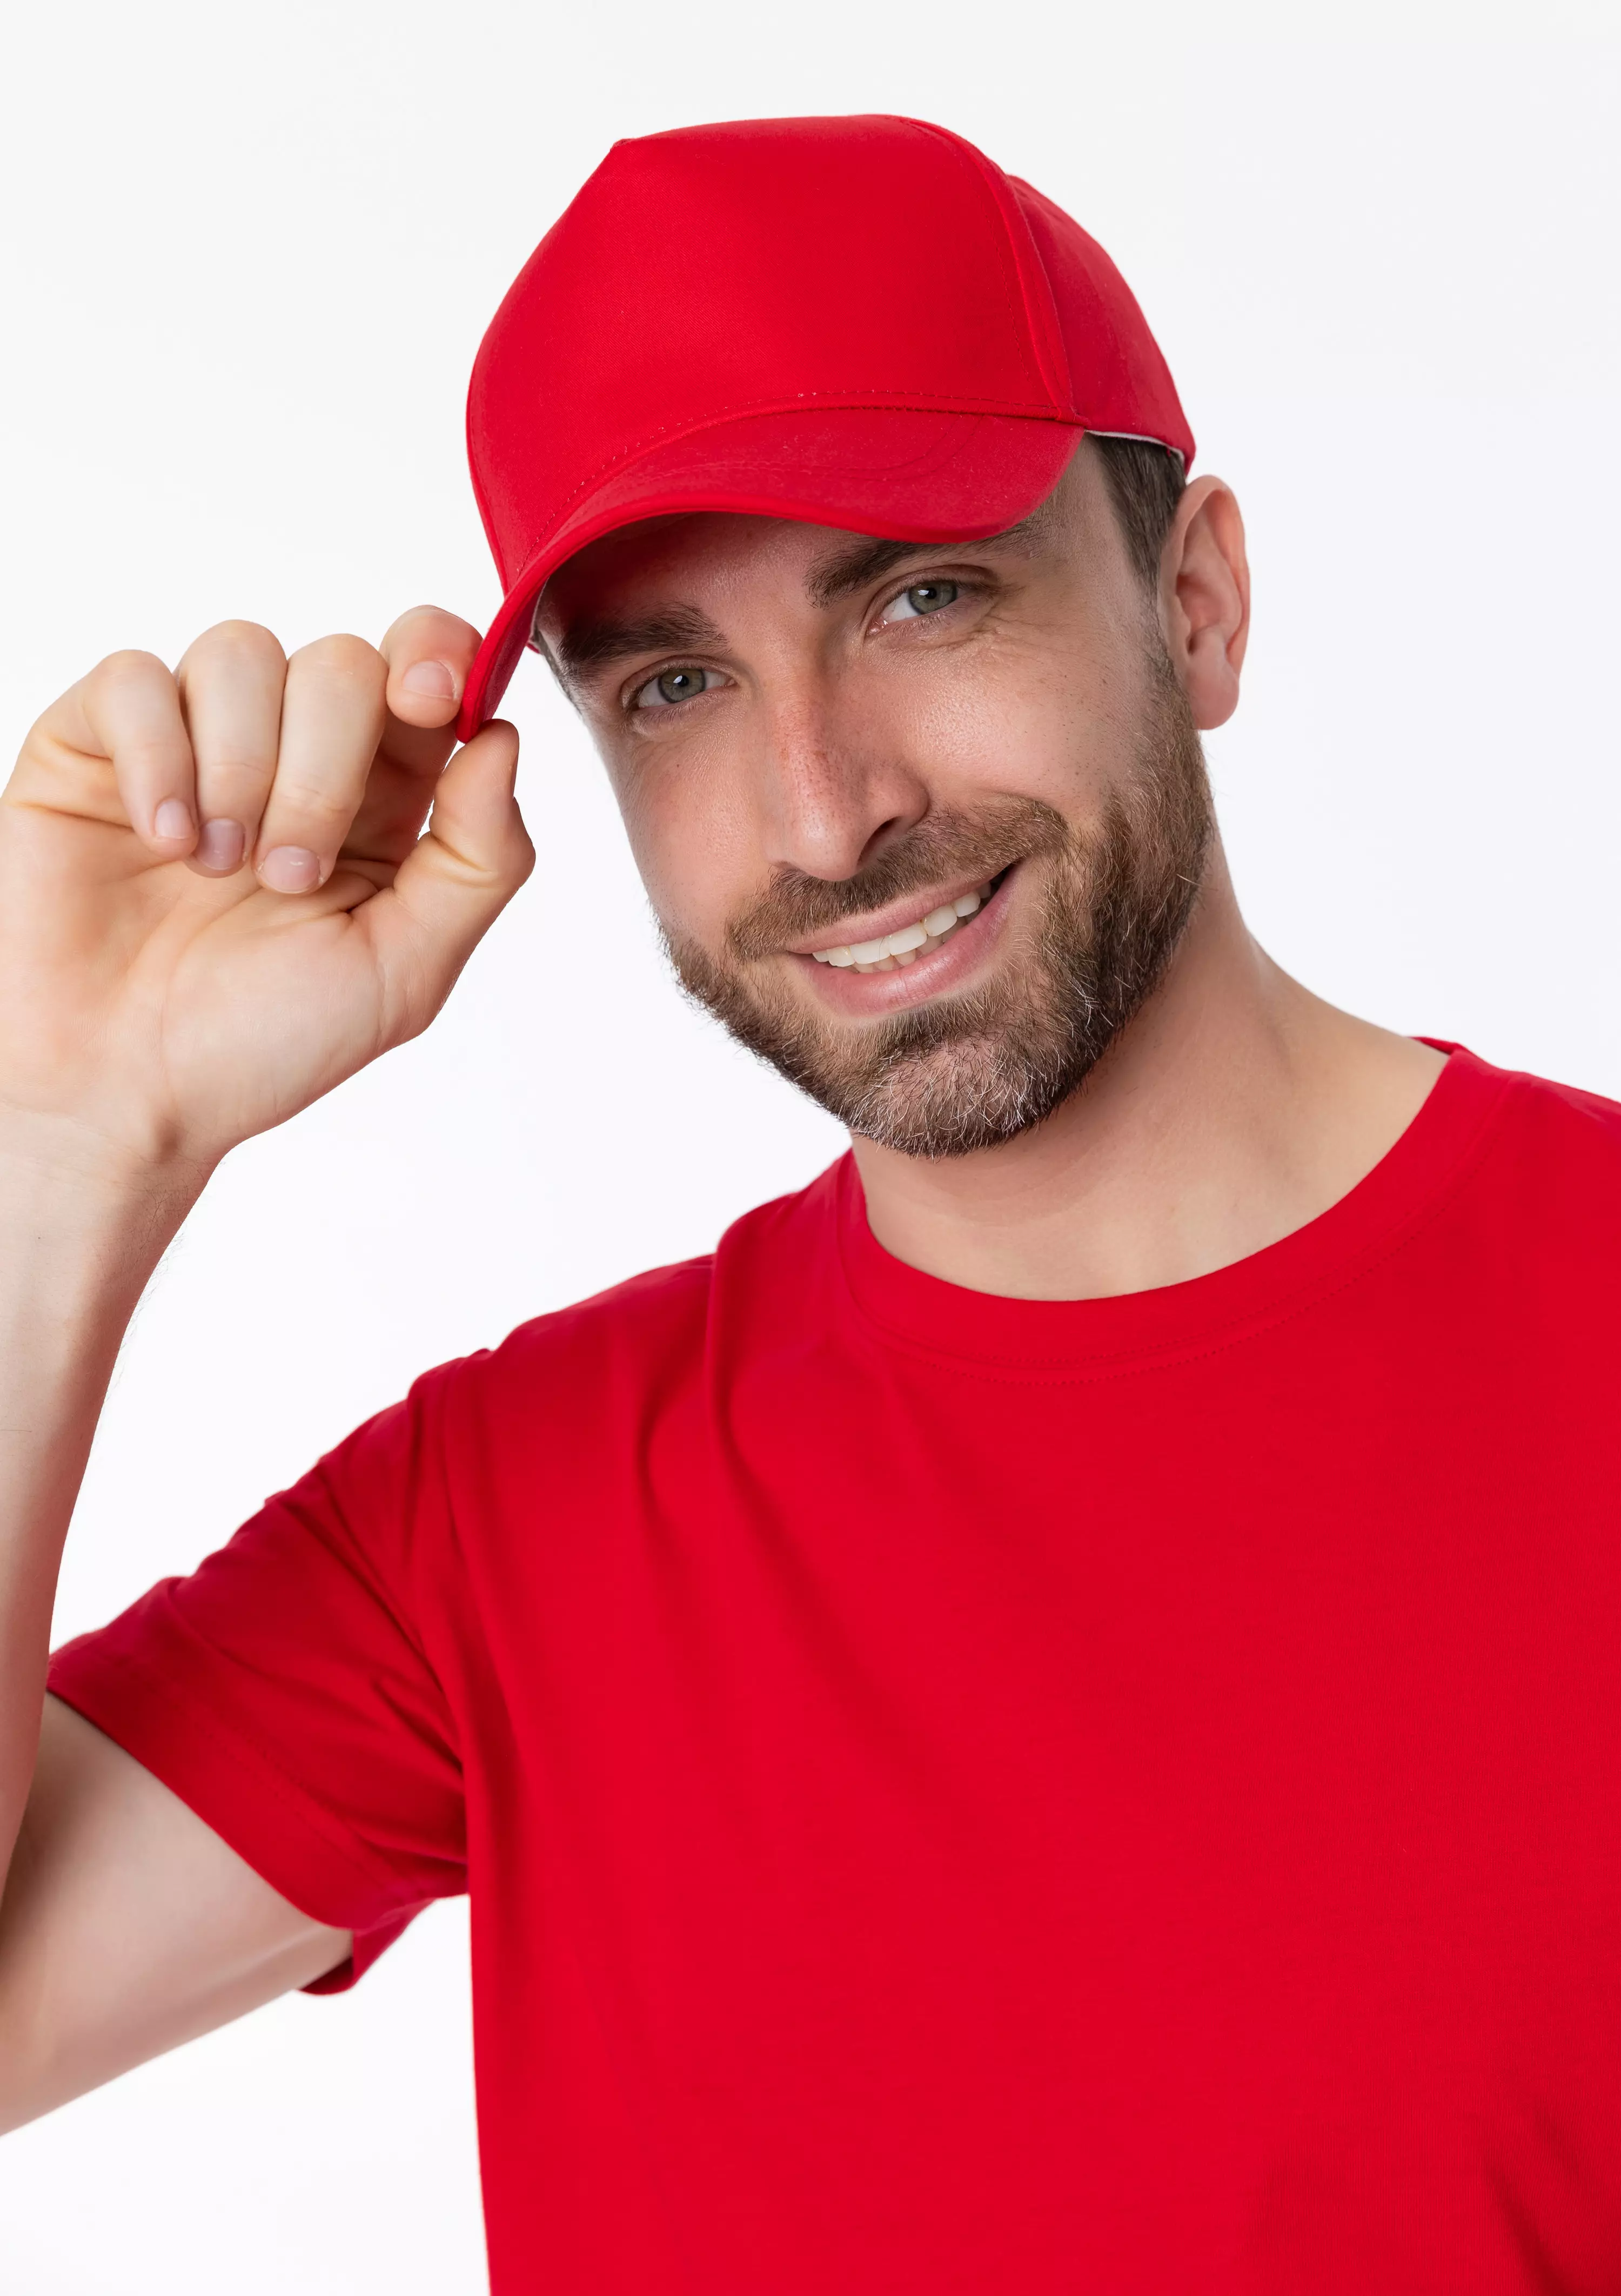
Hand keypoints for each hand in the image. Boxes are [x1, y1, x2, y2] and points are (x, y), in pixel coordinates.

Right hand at [0, 611, 532, 1188]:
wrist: (123, 1094)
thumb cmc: (261, 1044)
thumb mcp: (405, 971)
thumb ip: (478, 860)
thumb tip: (502, 742)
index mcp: (382, 799)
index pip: (427, 669)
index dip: (439, 655)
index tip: (431, 700)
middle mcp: (293, 754)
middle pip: (342, 664)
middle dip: (326, 770)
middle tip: (288, 877)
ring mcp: (195, 741)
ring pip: (243, 652)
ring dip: (242, 768)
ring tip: (217, 871)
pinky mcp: (97, 744)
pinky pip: (136, 678)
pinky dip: (159, 758)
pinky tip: (163, 840)